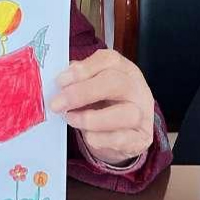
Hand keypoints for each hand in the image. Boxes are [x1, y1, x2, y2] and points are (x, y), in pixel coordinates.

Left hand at [50, 49, 153, 165]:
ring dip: (90, 119)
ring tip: (71, 119)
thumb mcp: (91, 87)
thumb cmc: (104, 105)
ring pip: (125, 113)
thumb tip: (61, 82)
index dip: (83, 69)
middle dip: (81, 93)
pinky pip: (120, 139)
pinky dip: (99, 138)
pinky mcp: (141, 138)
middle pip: (115, 82)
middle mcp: (136, 88)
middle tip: (57, 104)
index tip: (60, 82)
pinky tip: (88, 135)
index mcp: (123, 69)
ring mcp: (143, 114)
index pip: (108, 60)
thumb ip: (78, 80)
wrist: (123, 136)